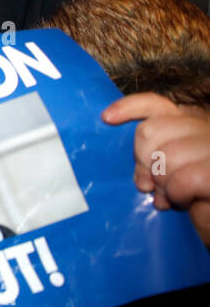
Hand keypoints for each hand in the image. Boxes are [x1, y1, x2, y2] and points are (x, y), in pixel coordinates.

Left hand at [103, 93, 209, 245]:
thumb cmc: (191, 199)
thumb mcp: (166, 172)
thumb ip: (151, 156)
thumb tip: (129, 158)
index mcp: (189, 125)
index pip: (157, 105)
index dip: (130, 107)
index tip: (107, 118)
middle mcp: (205, 130)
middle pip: (151, 131)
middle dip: (143, 161)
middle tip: (151, 184)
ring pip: (168, 156)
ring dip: (163, 183)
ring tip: (170, 196)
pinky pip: (184, 179)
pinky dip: (178, 194)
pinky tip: (183, 201)